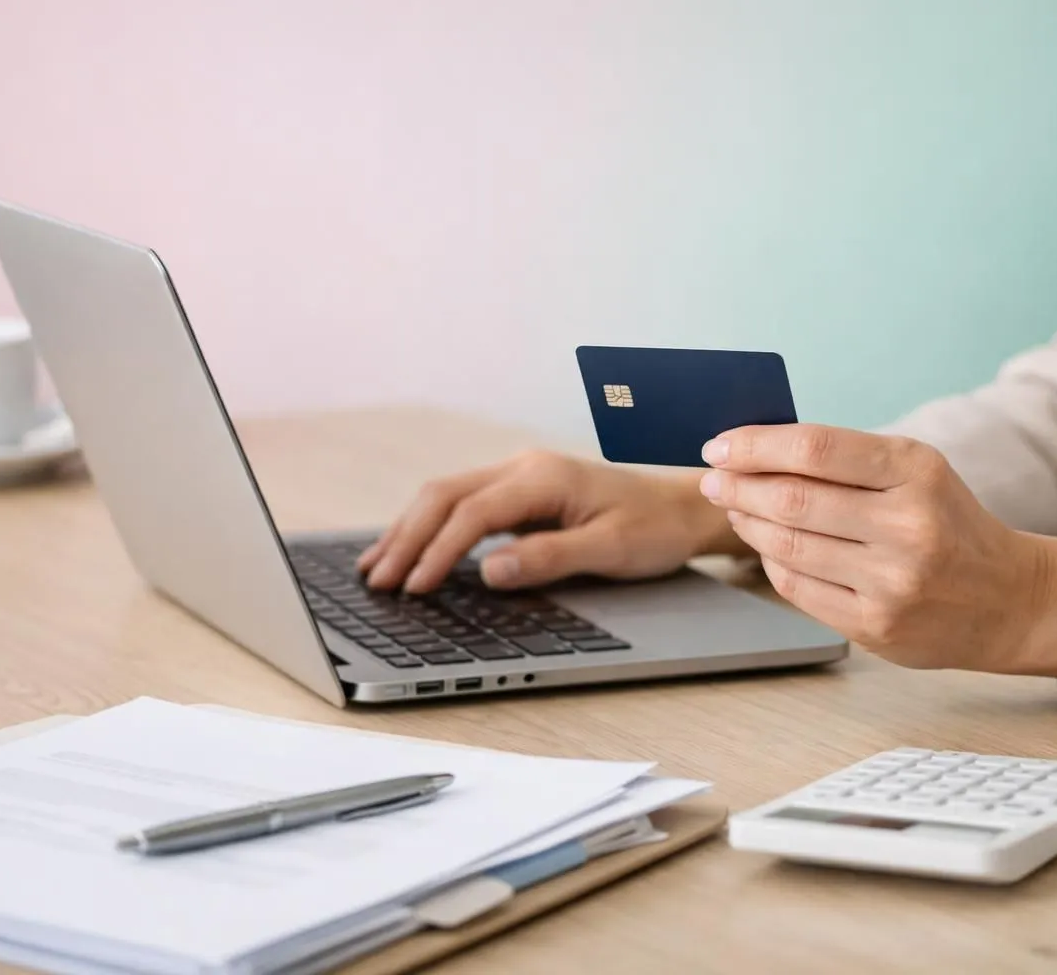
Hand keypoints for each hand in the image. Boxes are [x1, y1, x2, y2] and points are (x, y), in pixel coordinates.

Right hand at [358, 450, 742, 592]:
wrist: (681, 508)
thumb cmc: (653, 528)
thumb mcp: (609, 549)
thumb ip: (549, 557)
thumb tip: (488, 570)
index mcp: (543, 477)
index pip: (472, 513)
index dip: (438, 551)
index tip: (416, 587)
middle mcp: (524, 468)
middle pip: (444, 496)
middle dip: (407, 538)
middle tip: (377, 581)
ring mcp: (519, 476)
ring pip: (445, 496)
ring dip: (409, 530)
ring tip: (376, 567)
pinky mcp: (520, 492)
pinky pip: (462, 504)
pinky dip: (429, 526)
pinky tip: (409, 548)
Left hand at [697, 424, 1056, 670]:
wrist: (1010, 599)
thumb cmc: (951, 525)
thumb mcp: (918, 472)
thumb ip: (848, 461)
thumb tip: (756, 452)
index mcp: (917, 472)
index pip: (815, 450)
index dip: (755, 446)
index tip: (720, 445)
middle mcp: (908, 526)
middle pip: (793, 499)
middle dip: (739, 486)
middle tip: (714, 479)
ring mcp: (892, 582)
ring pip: (787, 547)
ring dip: (748, 524)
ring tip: (734, 508)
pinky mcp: (876, 626)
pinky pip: (798, 588)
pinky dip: (771, 563)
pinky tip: (766, 548)